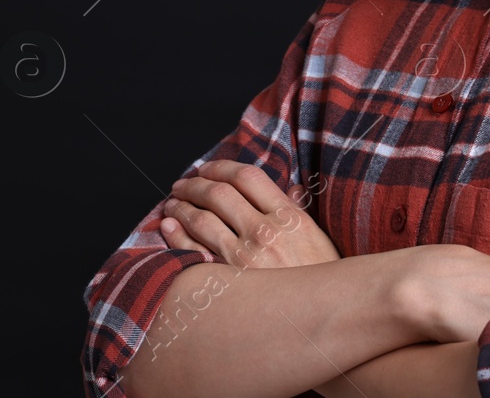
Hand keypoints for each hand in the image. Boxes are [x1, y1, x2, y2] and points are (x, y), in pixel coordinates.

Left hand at [160, 159, 339, 268]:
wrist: (321, 322)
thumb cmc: (321, 282)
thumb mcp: (320, 241)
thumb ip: (299, 212)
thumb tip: (292, 189)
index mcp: (289, 217)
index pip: (247, 177)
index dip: (221, 167)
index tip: (207, 168)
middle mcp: (265, 232)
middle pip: (219, 194)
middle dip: (195, 184)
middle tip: (183, 184)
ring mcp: (245, 258)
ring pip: (201, 219)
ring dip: (181, 207)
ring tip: (172, 203)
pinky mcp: (228, 283)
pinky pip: (193, 250)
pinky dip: (176, 234)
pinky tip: (168, 226)